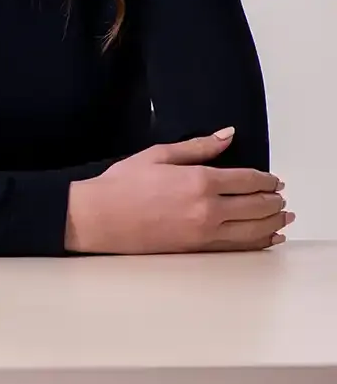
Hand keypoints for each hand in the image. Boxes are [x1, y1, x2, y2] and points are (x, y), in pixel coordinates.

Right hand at [65, 127, 291, 253]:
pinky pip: (241, 247)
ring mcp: (206, 232)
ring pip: (255, 229)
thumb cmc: (122, 185)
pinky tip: (269, 238)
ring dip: (274, 221)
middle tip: (280, 196)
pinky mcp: (199, 249)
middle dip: (274, 200)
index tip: (273, 179)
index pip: (248, 180)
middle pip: (258, 205)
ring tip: (284, 216)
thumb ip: (198, 146)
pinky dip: (261, 242)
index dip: (266, 179)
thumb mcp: (157, 155)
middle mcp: (208, 208)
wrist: (100, 217)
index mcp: (199, 181)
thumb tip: (227, 135)